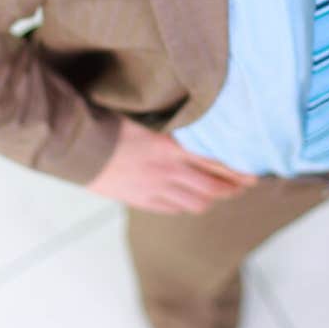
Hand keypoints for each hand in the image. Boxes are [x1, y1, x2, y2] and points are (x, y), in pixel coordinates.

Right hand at [85, 114, 259, 214]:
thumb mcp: (145, 118)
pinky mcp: (140, 200)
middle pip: (212, 189)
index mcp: (170, 148)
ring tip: (223, 194)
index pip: (214, 163)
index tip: (253, 173)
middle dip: (232, 188)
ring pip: (195, 203)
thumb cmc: (107, 123)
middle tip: (245, 185)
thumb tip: (191, 129)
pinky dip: (189, 206)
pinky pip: (173, 209)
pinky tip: (193, 201)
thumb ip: (171, 128)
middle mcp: (167, 172)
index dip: (237, 172)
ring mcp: (153, 190)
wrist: (75, 146)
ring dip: (213, 199)